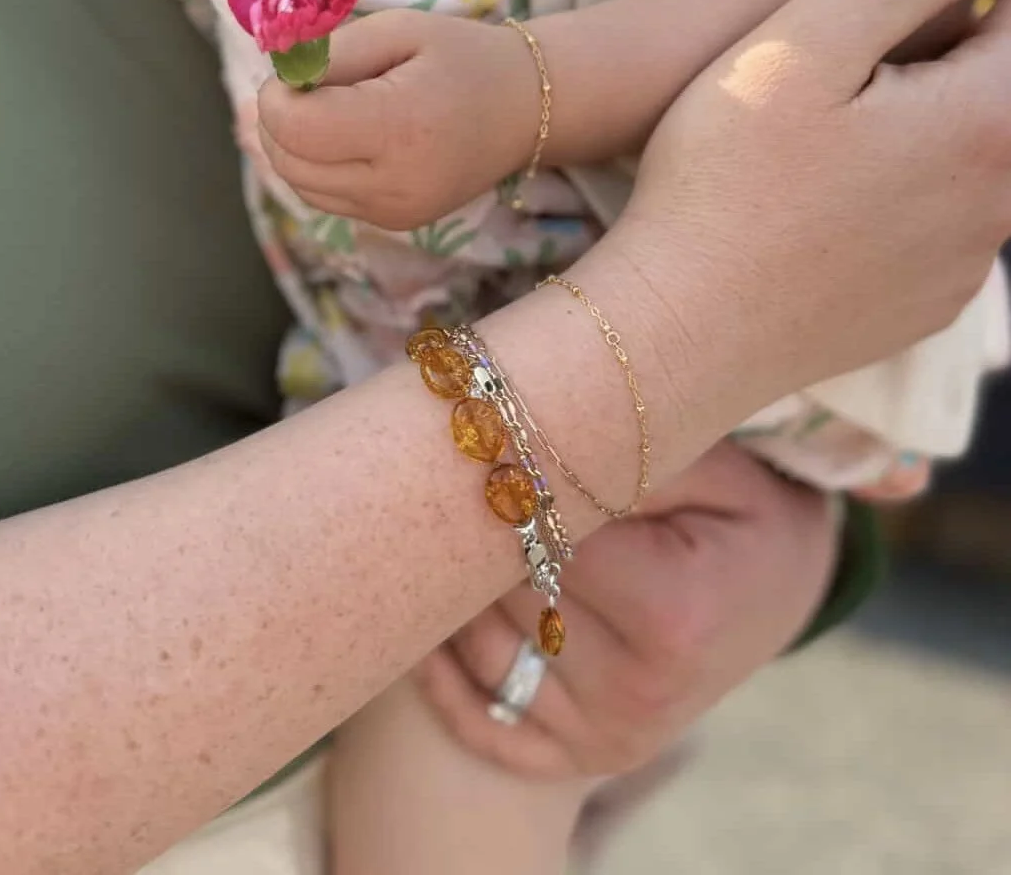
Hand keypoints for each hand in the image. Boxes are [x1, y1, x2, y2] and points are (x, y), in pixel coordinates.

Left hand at [256, 9, 540, 229]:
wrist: (527, 108)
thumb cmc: (463, 56)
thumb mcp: (398, 30)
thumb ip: (331, 51)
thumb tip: (276, 76)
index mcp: (399, 127)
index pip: (295, 128)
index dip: (276, 96)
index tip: (296, 70)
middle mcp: (395, 183)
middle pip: (288, 162)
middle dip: (276, 120)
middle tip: (305, 85)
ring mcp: (395, 212)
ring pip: (299, 185)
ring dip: (291, 146)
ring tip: (325, 108)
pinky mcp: (395, 223)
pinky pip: (325, 198)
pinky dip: (315, 167)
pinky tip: (342, 136)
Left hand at [417, 443, 833, 779]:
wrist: (777, 592)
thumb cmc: (738, 516)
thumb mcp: (713, 469)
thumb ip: (632, 457)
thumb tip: (534, 450)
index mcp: (673, 615)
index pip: (543, 543)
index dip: (511, 490)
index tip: (497, 448)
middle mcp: (638, 693)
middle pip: (506, 597)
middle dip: (477, 536)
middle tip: (455, 478)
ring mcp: (608, 737)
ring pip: (481, 651)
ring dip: (455, 594)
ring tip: (451, 533)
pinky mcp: (582, 759)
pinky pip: (483, 725)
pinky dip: (442, 678)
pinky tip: (428, 623)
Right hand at [570, 0, 1010, 432]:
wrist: (682, 326)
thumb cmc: (726, 177)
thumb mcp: (799, 42)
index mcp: (985, 121)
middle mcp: (1001, 199)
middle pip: (1009, 91)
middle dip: (977, 44)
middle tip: (915, 11)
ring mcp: (968, 263)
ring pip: (989, 160)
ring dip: (950, 114)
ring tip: (871, 93)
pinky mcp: (930, 304)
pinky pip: (957, 222)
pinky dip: (929, 182)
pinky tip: (855, 178)